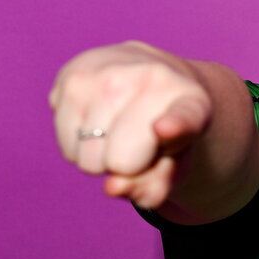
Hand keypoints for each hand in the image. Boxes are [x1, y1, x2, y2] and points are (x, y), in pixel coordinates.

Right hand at [48, 41, 211, 208]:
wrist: (153, 77)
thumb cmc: (165, 134)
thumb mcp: (174, 166)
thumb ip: (155, 187)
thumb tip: (112, 186)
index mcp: (191, 102)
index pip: (182, 119)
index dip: (173, 126)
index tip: (164, 128)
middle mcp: (150, 78)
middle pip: (119, 163)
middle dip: (125, 166)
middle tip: (138, 142)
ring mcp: (108, 71)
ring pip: (86, 159)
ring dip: (99, 155)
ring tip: (119, 128)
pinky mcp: (72, 76)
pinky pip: (66, 146)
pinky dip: (78, 144)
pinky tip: (97, 120)